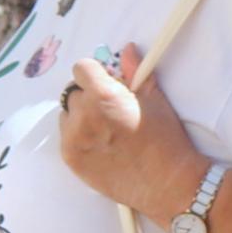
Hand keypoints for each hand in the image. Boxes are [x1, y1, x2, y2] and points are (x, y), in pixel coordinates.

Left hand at [55, 45, 203, 219]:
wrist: (165, 183)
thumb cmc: (164, 140)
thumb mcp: (154, 99)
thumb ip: (136, 71)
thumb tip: (127, 49)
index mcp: (103, 95)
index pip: (81, 68)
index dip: (94, 74)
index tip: (105, 83)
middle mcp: (83, 115)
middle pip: (74, 92)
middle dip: (89, 96)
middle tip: (110, 110)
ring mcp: (73, 139)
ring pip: (67, 115)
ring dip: (80, 117)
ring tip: (104, 131)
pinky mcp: (70, 158)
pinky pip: (66, 136)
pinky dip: (78, 137)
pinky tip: (100, 145)